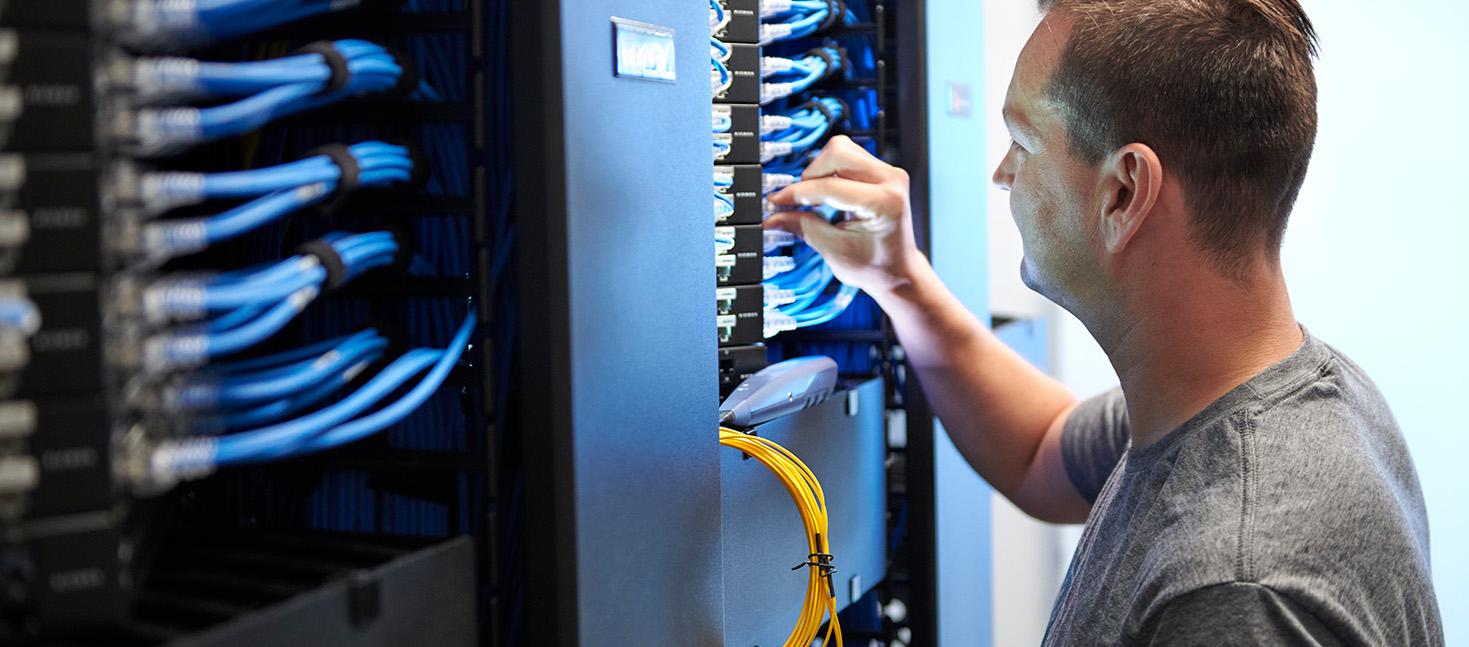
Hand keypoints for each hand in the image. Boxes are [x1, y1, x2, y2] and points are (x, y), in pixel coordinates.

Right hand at [765, 135, 924, 296]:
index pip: (831, 186)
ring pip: (842, 149)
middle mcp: (891, 180)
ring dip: (820, 171)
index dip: (798, 193)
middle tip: (800, 199)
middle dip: (811, 175)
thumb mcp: (834, 250)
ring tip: (816, 198)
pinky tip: (826, 193)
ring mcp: (889, 173)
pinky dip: (829, 171)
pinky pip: (849, 156)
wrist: (898, 271)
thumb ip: (803, 227)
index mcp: (884, 202)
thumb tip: (774, 216)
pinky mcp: (882, 171)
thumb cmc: (876, 266)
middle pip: (838, 152)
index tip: (777, 201)